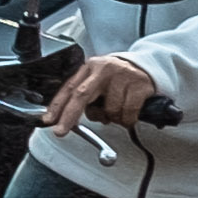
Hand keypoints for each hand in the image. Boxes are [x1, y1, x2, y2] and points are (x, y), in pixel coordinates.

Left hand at [45, 53, 163, 133]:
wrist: (148, 67)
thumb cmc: (119, 78)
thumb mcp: (98, 80)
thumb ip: (85, 96)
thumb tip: (70, 119)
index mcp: (90, 68)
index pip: (70, 88)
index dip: (57, 106)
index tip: (49, 120)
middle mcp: (104, 69)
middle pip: (81, 95)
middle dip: (69, 116)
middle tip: (61, 131)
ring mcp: (122, 76)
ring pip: (108, 109)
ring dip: (112, 118)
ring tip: (117, 112)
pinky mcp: (139, 85)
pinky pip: (127, 112)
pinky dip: (127, 120)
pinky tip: (129, 115)